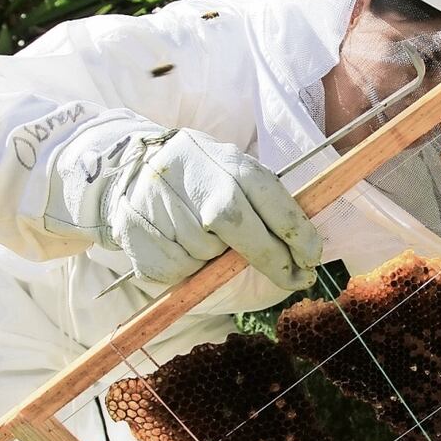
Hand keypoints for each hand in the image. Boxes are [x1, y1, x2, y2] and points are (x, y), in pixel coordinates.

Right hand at [45, 111, 321, 288]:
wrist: (127, 170)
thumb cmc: (199, 179)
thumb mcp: (233, 173)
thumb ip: (264, 203)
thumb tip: (305, 247)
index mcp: (228, 161)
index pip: (272, 199)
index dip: (298, 235)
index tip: (313, 260)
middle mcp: (197, 179)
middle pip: (243, 230)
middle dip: (273, 260)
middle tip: (293, 279)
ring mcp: (164, 205)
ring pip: (209, 254)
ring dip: (218, 260)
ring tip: (206, 241)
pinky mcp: (139, 234)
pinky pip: (179, 269)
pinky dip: (188, 269)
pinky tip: (180, 247)